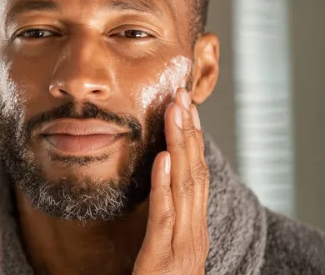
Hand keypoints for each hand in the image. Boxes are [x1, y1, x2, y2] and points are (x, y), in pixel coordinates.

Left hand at [133, 88, 209, 274]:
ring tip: (175, 113)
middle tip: (182, 95)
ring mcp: (182, 244)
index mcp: (193, 227)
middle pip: (195, 173)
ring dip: (180, 146)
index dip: (192, 139)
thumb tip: (158, 177)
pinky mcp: (162, 258)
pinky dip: (164, 185)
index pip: (196, 174)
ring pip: (185, 187)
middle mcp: (194, 232)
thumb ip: (165, 216)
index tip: (185, 107)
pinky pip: (164, 216)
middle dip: (189, 131)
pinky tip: (163, 160)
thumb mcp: (165, 245)